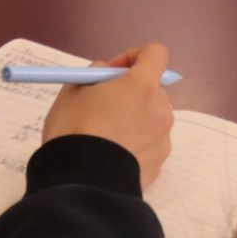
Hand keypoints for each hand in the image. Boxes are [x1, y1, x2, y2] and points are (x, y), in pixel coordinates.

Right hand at [41, 43, 175, 187]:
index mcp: (143, 85)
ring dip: (134, 119)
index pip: (154, 54)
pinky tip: (112, 155)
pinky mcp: (160, 164)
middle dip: (131, 92)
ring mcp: (163, 138)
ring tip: (105, 136)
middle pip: (152, 88)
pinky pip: (149, 144)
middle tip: (103, 106)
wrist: (82, 183)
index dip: (132, 57)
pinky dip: (135, 144)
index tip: (111, 72)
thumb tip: (107, 75)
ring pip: (151, 118)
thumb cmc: (75, 130)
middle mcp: (160, 109)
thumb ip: (95, 74)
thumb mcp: (73, 91)